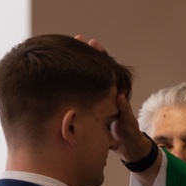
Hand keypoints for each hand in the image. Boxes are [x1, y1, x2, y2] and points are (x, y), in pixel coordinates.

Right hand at [72, 35, 151, 163]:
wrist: (124, 146)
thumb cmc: (128, 134)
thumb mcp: (127, 123)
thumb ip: (124, 111)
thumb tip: (120, 96)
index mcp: (115, 91)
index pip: (107, 68)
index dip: (100, 55)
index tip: (92, 42)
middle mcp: (106, 91)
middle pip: (95, 69)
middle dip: (85, 54)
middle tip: (76, 39)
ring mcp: (97, 98)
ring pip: (85, 79)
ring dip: (76, 65)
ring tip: (63, 50)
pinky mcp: (89, 107)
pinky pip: (79, 91)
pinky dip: (70, 83)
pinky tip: (57, 74)